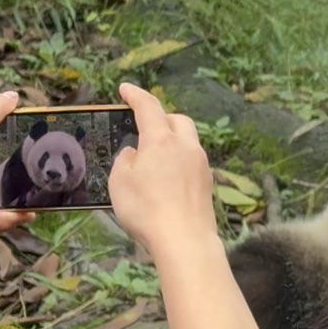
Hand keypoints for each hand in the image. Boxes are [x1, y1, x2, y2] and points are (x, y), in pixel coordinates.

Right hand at [108, 84, 215, 257]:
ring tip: (155, 154)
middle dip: (161, 117)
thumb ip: (126, 160)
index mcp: (161, 140)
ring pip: (188, 139)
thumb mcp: (119, 182)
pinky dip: (180, 159)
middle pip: (177, 120)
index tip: (125, 89)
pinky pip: (193, 160)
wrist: (184, 239)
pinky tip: (169, 176)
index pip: (149, 107)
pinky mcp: (208, 182)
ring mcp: (201, 164)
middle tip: (144, 126)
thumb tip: (136, 153)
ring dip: (172, 139)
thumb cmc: (145, 208)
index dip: (136, 95)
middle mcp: (186, 146)